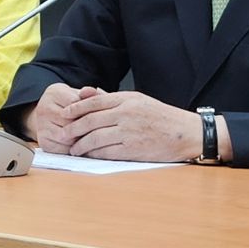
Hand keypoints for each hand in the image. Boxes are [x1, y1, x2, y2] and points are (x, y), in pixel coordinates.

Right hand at [27, 83, 99, 153]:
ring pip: (67, 137)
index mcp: (54, 93)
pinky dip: (74, 148)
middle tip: (99, 130)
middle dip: (86, 127)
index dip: (89, 112)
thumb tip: (93, 92)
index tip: (99, 116)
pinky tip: (81, 144)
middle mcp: (43, 108)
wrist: (51, 116)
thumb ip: (88, 94)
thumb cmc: (70, 105)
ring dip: (80, 139)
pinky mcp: (43, 142)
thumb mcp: (79, 95)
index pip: (75, 105)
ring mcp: (41, 126)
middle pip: (71, 122)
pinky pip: (62, 149)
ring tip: (91, 137)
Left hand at [60, 90, 199, 161]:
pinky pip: (106, 152)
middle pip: (90, 120)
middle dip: (73, 128)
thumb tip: (87, 92)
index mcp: (127, 99)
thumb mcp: (138, 100)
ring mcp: (129, 132)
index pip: (94, 102)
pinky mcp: (132, 149)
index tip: (64, 114)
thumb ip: (112, 98)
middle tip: (62, 134)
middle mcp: (126, 113)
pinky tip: (88, 156)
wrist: (185, 133)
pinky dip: (94, 154)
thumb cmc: (162, 117)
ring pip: (95, 138)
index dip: (76, 108)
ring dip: (80, 145)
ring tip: (73, 148)